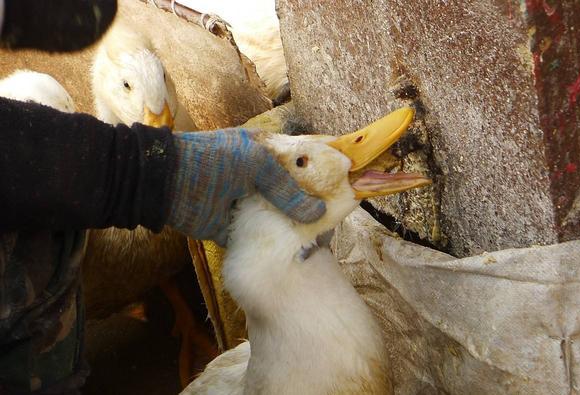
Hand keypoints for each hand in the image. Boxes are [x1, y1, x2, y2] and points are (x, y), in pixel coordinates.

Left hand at [167, 128, 325, 244]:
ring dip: (295, 229)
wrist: (165, 183)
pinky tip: (293, 255)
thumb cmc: (213, 161)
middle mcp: (260, 181)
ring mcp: (247, 205)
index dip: (322, 175)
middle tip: (337, 223)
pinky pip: (258, 239)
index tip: (346, 189)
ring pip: (279, 219)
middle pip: (293, 195)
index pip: (301, 165)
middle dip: (312, 208)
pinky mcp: (234, 229)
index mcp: (266, 156)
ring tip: (321, 243)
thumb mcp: (254, 164)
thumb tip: (319, 213)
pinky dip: (272, 246)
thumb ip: (286, 188)